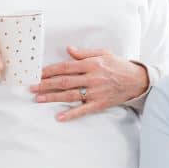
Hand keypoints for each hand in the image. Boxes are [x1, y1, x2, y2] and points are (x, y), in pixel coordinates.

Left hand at [31, 46, 149, 121]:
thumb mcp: (103, 53)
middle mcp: (92, 78)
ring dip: (52, 97)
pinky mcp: (100, 103)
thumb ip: (84, 53)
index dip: (50, 70)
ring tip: (38, 99)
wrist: (137, 80)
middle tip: (31, 87)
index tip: (37, 74)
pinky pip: (83, 110)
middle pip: (64, 81)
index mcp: (92, 64)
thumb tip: (68, 50)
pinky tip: (59, 117)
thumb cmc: (119, 65)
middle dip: (45, 84)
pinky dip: (71, 114)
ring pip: (70, 95)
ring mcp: (95, 92)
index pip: (66, 67)